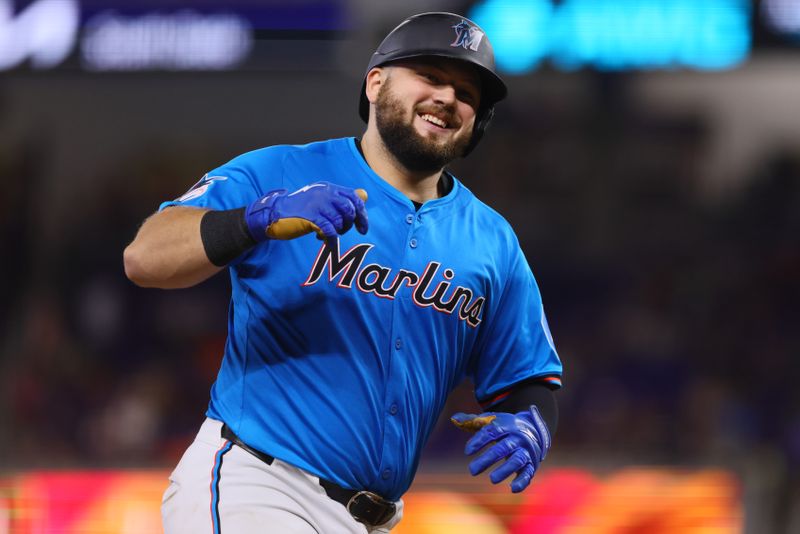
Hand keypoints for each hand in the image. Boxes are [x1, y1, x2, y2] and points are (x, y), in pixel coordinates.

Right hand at [245, 182, 368, 241]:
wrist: (274, 213)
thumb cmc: (300, 209)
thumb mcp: (321, 200)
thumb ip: (341, 198)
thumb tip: (364, 195)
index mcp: (329, 188)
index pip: (354, 198)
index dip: (362, 214)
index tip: (363, 228)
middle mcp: (325, 193)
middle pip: (350, 210)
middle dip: (350, 225)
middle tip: (342, 232)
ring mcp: (317, 204)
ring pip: (340, 222)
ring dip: (337, 233)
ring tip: (327, 234)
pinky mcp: (310, 217)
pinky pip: (329, 231)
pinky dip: (331, 240)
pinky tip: (327, 243)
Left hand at [450, 406, 550, 492]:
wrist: (533, 430)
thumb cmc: (504, 427)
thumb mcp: (491, 421)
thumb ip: (472, 421)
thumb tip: (454, 418)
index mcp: (506, 425)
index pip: (492, 431)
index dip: (479, 440)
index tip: (467, 451)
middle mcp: (517, 438)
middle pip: (503, 448)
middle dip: (488, 459)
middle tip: (472, 470)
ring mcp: (526, 451)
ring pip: (517, 460)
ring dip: (505, 470)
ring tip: (491, 479)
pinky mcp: (531, 464)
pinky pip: (528, 473)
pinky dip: (522, 481)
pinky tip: (512, 489)